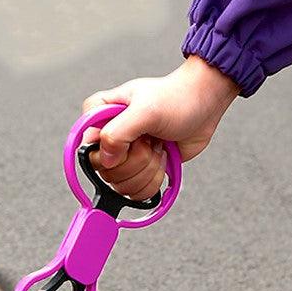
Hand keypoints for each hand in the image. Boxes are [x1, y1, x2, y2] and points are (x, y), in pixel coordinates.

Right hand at [82, 56, 239, 198]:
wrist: (204, 104)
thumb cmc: (176, 98)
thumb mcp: (145, 110)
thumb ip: (117, 133)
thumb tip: (104, 160)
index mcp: (99, 117)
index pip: (88, 151)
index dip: (111, 154)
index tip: (132, 142)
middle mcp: (106, 138)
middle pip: (107, 173)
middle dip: (137, 161)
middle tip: (151, 140)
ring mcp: (122, 156)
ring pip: (122, 185)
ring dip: (149, 170)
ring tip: (158, 146)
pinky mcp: (138, 169)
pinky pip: (136, 192)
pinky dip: (154, 180)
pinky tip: (162, 158)